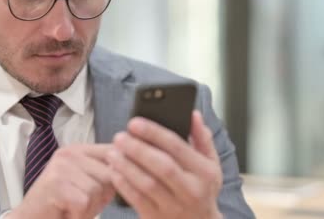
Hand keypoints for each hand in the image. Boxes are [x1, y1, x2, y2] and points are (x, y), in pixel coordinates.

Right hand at [8, 144, 114, 218]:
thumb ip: (106, 174)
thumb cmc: (63, 207)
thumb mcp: (88, 185)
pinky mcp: (56, 183)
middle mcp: (69, 152)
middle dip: (102, 198)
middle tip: (81, 204)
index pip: (113, 151)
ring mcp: (61, 166)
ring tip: (71, 208)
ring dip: (89, 208)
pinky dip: (78, 215)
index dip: (122, 171)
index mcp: (78, 150)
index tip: (121, 185)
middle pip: (109, 175)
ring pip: (98, 190)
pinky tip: (65, 213)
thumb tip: (131, 168)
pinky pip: (84, 202)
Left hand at [107, 111, 222, 218]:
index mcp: (204, 172)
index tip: (134, 122)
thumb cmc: (202, 189)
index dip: (154, 133)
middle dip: (138, 149)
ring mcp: (173, 206)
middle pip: (162, 166)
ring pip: (147, 184)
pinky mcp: (156, 218)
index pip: (177, 147)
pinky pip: (137, 200)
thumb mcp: (211, 164)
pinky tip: (114, 171)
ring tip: (112, 153)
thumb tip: (193, 115)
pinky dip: (123, 184)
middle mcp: (190, 190)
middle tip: (120, 137)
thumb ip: (202, 138)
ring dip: (126, 166)